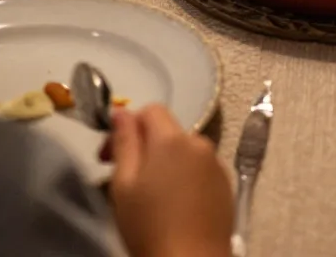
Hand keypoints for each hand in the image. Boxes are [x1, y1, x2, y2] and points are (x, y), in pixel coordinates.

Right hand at [110, 105, 231, 256]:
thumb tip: (122, 112)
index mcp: (172, 139)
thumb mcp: (124, 185)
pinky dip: (185, 177)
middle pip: (168, 131)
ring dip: (165, 162)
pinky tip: (174, 205)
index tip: (109, 155)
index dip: (127, 125)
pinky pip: (200, 169)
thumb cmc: (150, 227)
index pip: (151, 109)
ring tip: (150, 196)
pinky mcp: (226, 185)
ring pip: (184, 151)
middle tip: (124, 177)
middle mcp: (199, 143)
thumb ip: (124, 142)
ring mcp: (216, 164)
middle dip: (144, 146)